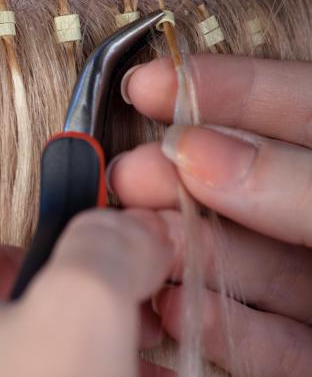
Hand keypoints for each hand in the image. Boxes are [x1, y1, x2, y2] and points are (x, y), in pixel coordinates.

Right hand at [111, 54, 311, 376]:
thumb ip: (300, 183)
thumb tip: (203, 151)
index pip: (296, 105)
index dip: (221, 87)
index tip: (151, 84)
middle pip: (250, 188)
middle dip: (182, 178)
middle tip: (128, 174)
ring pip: (248, 264)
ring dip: (184, 255)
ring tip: (133, 243)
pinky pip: (268, 339)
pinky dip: (220, 327)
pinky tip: (174, 311)